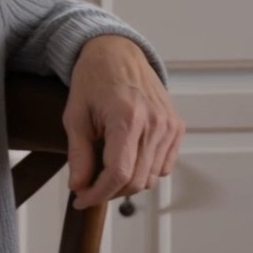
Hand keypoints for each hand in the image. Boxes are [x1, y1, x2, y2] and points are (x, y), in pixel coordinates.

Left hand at [64, 36, 182, 210]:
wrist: (117, 52)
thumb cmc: (93, 80)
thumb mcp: (75, 116)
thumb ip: (79, 155)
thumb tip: (80, 187)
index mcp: (127, 117)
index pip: (118, 174)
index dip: (98, 194)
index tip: (80, 200)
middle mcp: (154, 123)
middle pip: (136, 181)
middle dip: (109, 192)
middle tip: (88, 187)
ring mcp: (169, 125)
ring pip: (151, 177)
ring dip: (127, 183)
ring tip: (105, 171)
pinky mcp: (176, 126)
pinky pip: (164, 166)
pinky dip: (145, 171)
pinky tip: (127, 159)